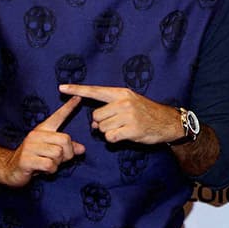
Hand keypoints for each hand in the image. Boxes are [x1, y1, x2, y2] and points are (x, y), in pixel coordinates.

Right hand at [0, 96, 83, 186]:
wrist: (10, 169)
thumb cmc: (34, 159)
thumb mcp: (52, 151)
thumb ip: (67, 148)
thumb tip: (82, 149)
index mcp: (43, 130)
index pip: (58, 116)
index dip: (68, 107)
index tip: (79, 97)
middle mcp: (36, 135)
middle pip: (65, 140)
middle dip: (67, 153)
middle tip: (59, 160)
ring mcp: (29, 147)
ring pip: (58, 154)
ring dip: (57, 163)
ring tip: (47, 164)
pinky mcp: (26, 160)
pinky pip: (49, 165)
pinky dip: (51, 170)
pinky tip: (43, 170)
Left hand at [58, 83, 179, 143]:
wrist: (167, 122)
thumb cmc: (146, 113)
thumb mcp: (130, 103)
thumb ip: (110, 109)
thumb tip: (93, 124)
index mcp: (122, 93)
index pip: (95, 91)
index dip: (78, 89)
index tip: (61, 88)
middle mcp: (124, 102)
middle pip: (96, 116)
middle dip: (102, 123)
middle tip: (116, 124)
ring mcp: (128, 116)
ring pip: (102, 128)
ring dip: (108, 132)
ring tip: (123, 129)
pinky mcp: (131, 129)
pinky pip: (110, 137)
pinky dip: (114, 139)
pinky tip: (125, 136)